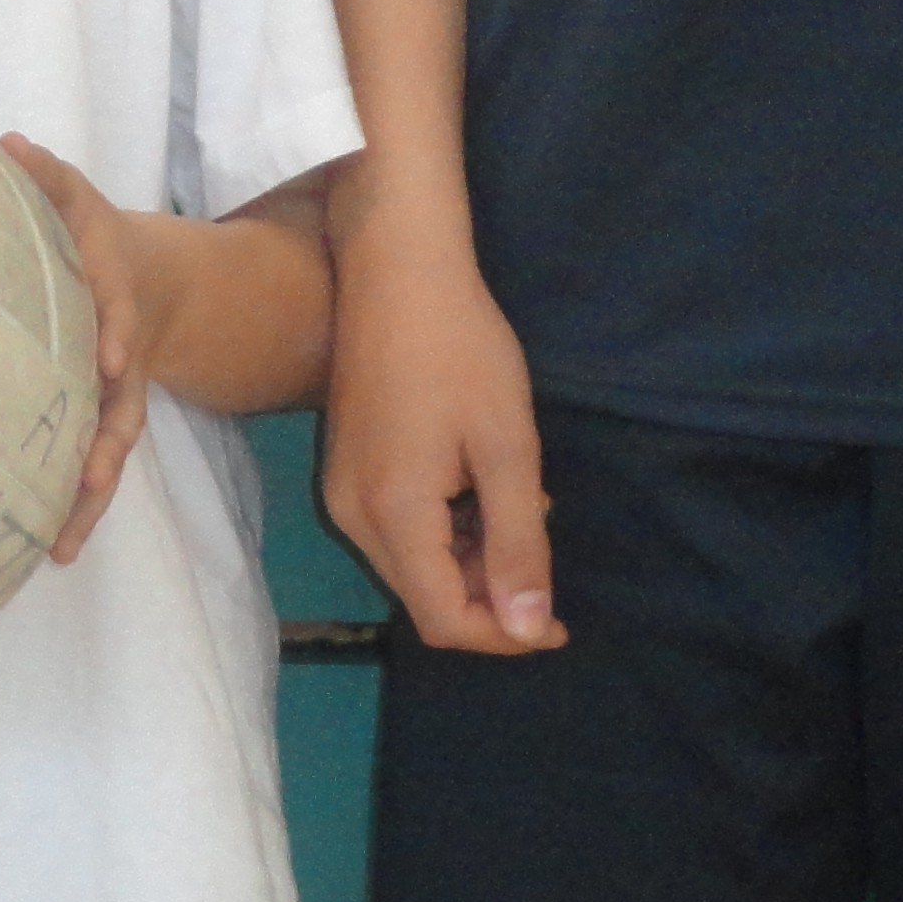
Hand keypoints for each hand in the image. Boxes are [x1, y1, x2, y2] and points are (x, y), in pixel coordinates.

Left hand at [0, 135, 170, 564]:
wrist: (146, 282)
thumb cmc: (88, 236)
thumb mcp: (74, 198)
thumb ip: (46, 175)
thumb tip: (8, 142)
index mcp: (112, 299)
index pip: (119, 312)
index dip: (118, 332)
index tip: (115, 358)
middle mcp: (118, 358)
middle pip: (121, 406)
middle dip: (105, 443)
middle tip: (92, 480)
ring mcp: (111, 399)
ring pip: (106, 453)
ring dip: (87, 498)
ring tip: (62, 544)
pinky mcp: (95, 425)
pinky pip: (88, 470)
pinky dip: (74, 510)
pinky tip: (51, 552)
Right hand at [320, 211, 561, 655]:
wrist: (396, 266)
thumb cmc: (461, 350)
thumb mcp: (506, 448)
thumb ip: (517, 544)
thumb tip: (525, 627)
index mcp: (393, 514)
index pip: (444, 619)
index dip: (505, 634)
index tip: (560, 620)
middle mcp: (353, 514)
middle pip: (423, 597)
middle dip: (488, 596)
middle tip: (543, 549)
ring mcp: (342, 488)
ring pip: (410, 564)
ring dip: (469, 560)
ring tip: (520, 508)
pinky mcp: (344, 464)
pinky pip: (396, 528)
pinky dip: (444, 529)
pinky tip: (478, 484)